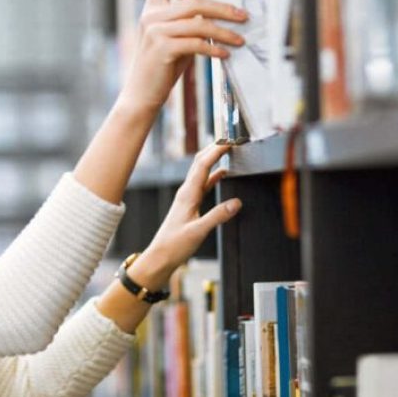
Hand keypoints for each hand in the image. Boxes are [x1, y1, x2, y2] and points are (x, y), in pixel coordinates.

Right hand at [118, 0, 248, 112]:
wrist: (141, 95)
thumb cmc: (161, 68)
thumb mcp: (174, 40)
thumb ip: (188, 23)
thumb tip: (216, 12)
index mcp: (151, 10)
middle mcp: (151, 16)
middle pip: (192, 0)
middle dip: (222, 7)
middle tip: (243, 16)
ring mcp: (155, 31)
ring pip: (198, 22)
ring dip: (224, 31)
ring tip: (240, 40)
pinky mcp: (162, 48)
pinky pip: (196, 42)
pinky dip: (214, 48)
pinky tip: (224, 54)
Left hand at [126, 142, 243, 289]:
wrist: (160, 256)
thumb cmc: (174, 245)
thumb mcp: (198, 231)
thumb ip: (218, 216)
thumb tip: (236, 203)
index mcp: (188, 194)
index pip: (203, 165)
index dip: (216, 151)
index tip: (230, 142)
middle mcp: (186, 192)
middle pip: (200, 162)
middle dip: (214, 149)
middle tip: (231, 140)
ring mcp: (187, 197)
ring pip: (202, 171)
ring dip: (214, 159)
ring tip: (228, 151)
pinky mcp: (190, 204)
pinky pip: (204, 184)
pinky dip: (214, 175)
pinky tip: (223, 175)